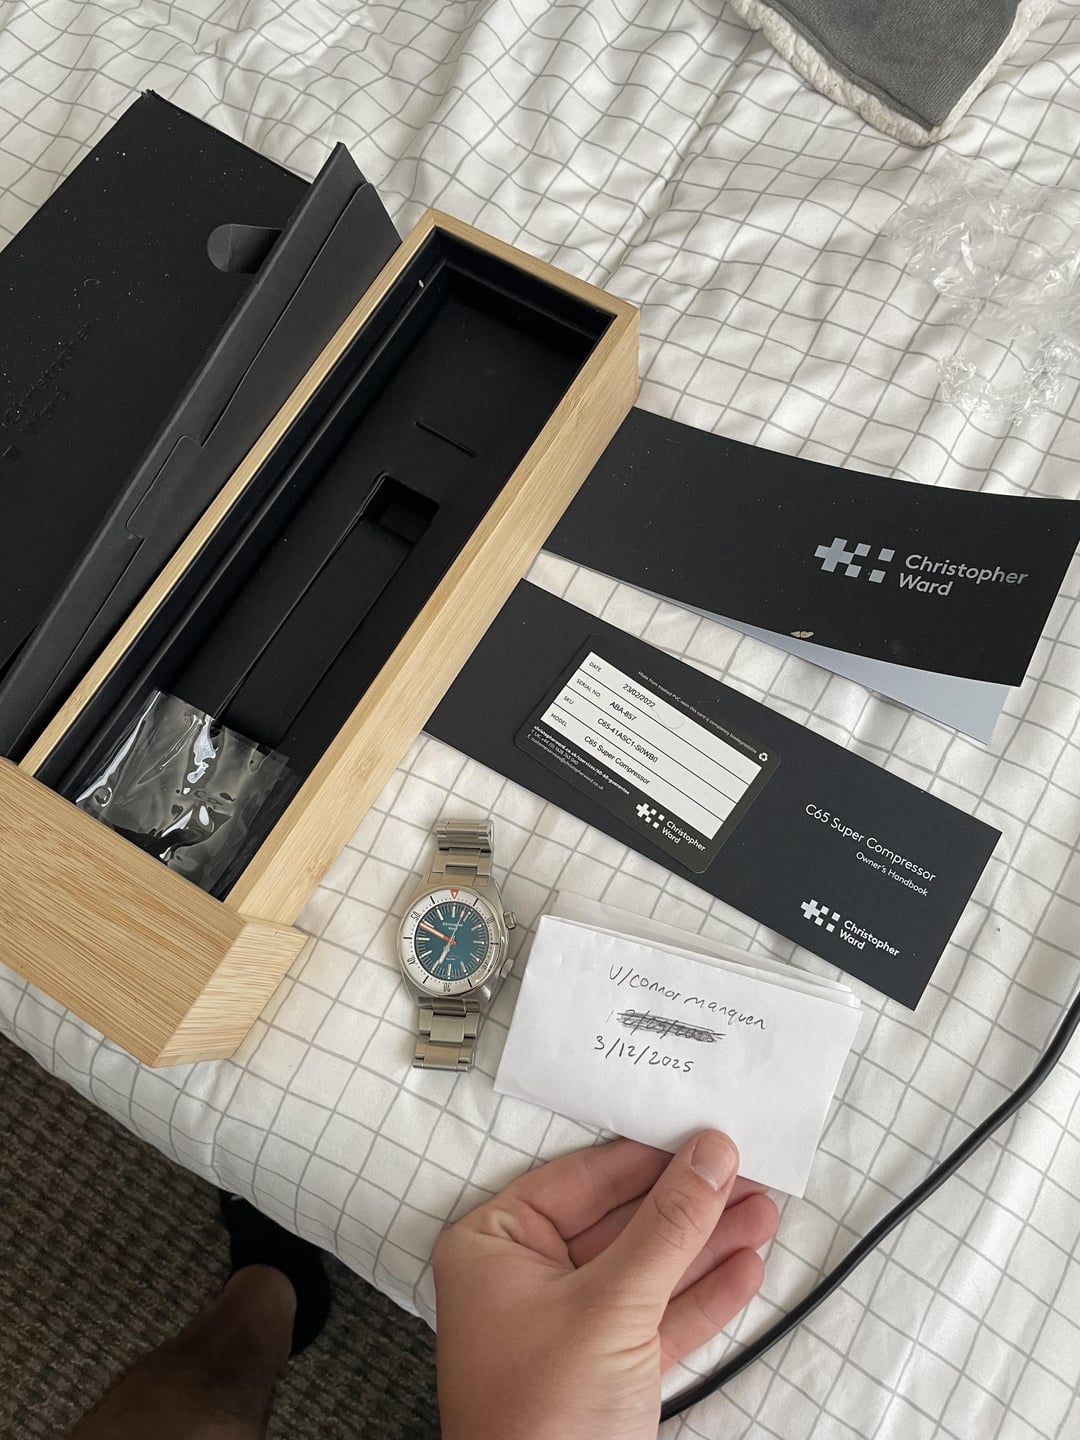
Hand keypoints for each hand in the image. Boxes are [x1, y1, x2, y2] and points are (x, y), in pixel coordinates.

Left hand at [434, 1131, 778, 1439]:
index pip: (582, 1178)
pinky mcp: (604, 1368)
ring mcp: (566, 1324)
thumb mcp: (610, 1306)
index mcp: (494, 1245)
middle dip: (689, 1202)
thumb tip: (707, 1159)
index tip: (701, 1134)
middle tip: (744, 1170)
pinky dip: (703, 1295)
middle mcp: (525, 1277)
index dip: (648, 1156)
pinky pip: (659, 1315)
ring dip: (708, 1244)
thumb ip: (666, 1227)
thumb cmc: (539, 1419)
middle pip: (622, 1220)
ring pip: (648, 1268)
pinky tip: (744, 1267)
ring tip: (762, 1212)